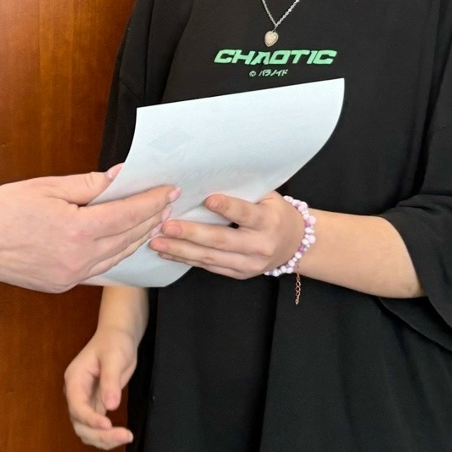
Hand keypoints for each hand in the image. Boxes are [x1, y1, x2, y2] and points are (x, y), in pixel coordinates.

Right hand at [0, 169, 179, 292]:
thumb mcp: (46, 188)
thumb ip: (88, 185)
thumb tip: (118, 178)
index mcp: (76, 231)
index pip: (128, 214)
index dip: (152, 200)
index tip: (168, 189)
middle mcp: (78, 259)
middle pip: (129, 237)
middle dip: (151, 218)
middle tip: (168, 202)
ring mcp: (71, 276)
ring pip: (118, 257)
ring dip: (138, 238)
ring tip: (153, 221)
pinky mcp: (62, 285)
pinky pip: (99, 269)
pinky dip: (116, 254)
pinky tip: (124, 242)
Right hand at [64, 327, 139, 449]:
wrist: (118, 337)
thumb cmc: (114, 342)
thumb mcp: (113, 358)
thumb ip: (110, 381)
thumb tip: (111, 406)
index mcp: (75, 380)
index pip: (77, 406)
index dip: (90, 419)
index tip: (108, 425)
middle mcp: (76, 393)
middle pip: (79, 423)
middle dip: (99, 434)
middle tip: (124, 436)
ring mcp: (85, 401)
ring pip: (86, 430)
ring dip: (102, 439)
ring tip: (125, 437)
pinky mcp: (96, 405)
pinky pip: (96, 427)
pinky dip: (106, 435)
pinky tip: (121, 435)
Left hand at [149, 191, 303, 280]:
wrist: (294, 244)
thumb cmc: (275, 214)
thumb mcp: (267, 198)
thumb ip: (243, 191)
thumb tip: (209, 177)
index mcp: (268, 221)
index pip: (245, 214)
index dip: (227, 208)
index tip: (207, 200)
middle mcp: (259, 245)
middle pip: (221, 240)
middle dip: (191, 234)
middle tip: (166, 226)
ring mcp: (249, 263)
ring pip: (210, 257)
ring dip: (181, 250)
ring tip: (157, 242)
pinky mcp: (239, 274)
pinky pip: (209, 267)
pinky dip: (187, 260)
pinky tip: (168, 252)